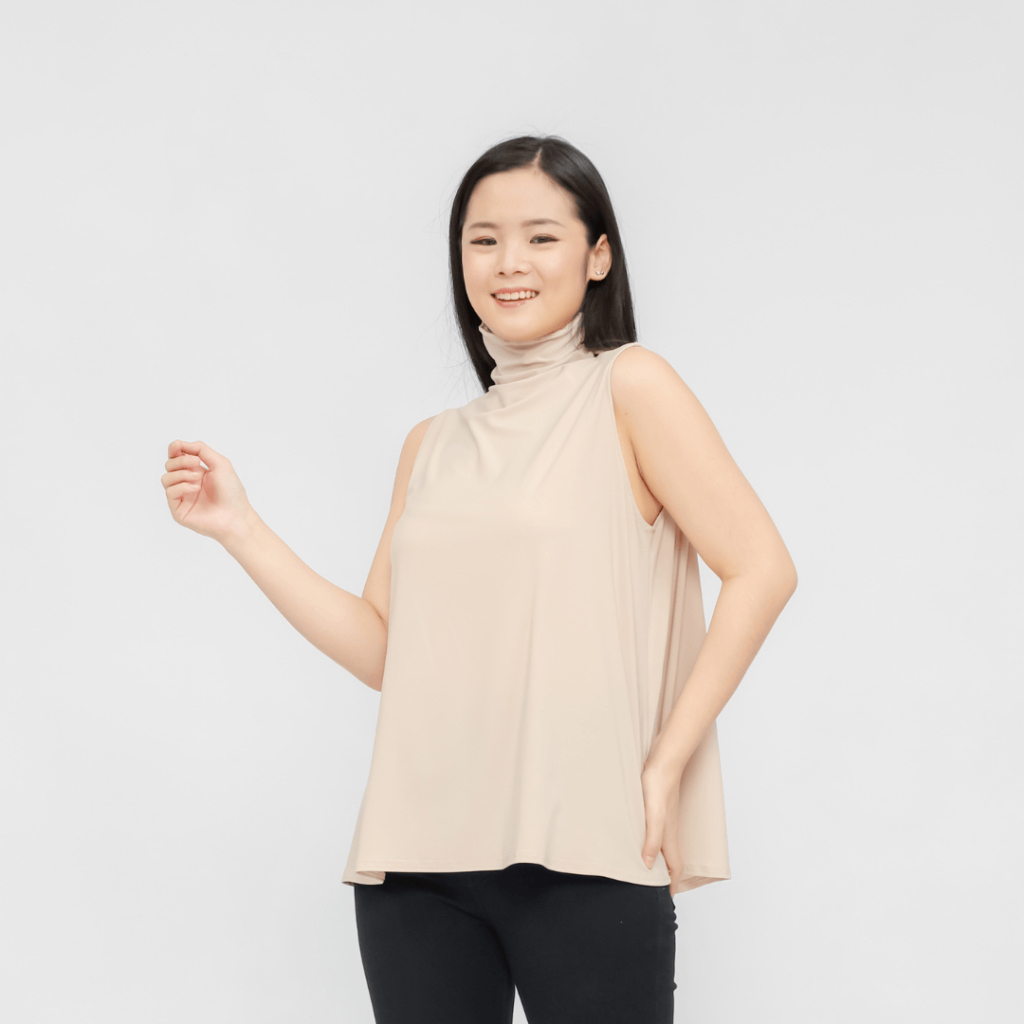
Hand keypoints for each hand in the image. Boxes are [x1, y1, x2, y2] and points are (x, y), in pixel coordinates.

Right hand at [161, 439, 253, 541]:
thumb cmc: (231, 491)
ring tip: (198, 478)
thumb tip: (181, 444)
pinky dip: (182, 486)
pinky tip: (196, 489)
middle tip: (197, 463)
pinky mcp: (178, 509)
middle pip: (169, 465)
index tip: (177, 445)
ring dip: (181, 473)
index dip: (174, 449)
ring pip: (166, 478)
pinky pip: (170, 492)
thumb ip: (201, 450)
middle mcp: (187, 483)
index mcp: (196, 472)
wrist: (235, 515)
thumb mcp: (220, 463)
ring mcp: (182, 497)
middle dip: (180, 460)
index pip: (177, 457)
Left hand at [640, 759, 682, 880]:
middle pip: (671, 860)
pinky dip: (653, 844)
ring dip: (660, 861)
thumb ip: (651, 841)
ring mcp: (665, 820)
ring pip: (665, 846)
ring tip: (649, 870)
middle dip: (667, 877)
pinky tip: (643, 839)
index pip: (675, 868)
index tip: (667, 899)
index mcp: (669, 836)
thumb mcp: (653, 817)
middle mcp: (669, 831)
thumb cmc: (658, 786)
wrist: (663, 762)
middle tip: (656, 890)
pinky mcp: (658, 809)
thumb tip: (646, 867)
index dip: (672, 884)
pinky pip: (658, 833)